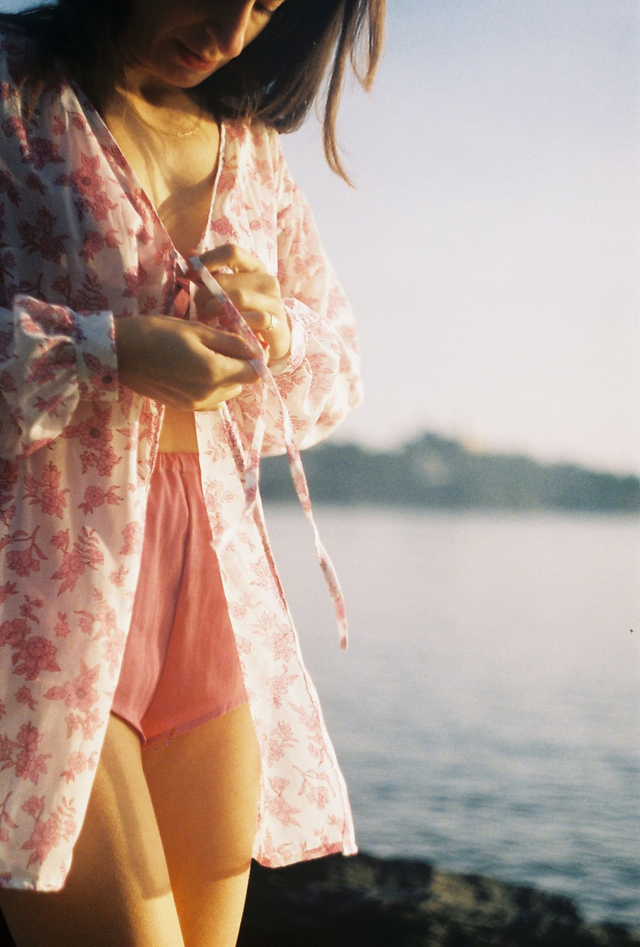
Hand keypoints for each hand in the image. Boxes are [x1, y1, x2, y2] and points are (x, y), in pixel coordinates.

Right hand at [114, 315, 260, 410]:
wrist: (119, 353)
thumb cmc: (157, 333)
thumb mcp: (197, 330)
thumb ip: (230, 342)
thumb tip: (256, 350)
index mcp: (214, 372)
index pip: (254, 372)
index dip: (256, 358)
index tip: (249, 343)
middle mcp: (209, 394)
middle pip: (241, 384)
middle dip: (240, 366)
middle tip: (225, 345)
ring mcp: (196, 404)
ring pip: (228, 393)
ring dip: (227, 377)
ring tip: (208, 356)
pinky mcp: (185, 408)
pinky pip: (212, 401)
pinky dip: (213, 388)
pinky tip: (197, 371)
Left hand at [190, 245, 291, 363]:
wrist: (274, 342)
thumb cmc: (246, 314)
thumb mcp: (229, 292)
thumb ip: (211, 275)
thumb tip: (189, 254)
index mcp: (255, 268)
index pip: (231, 251)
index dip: (207, 260)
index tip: (190, 275)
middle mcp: (267, 281)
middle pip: (227, 280)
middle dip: (204, 292)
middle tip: (195, 305)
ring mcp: (274, 301)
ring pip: (239, 297)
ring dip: (216, 308)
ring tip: (206, 316)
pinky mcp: (277, 322)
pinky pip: (252, 318)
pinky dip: (235, 323)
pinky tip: (226, 328)